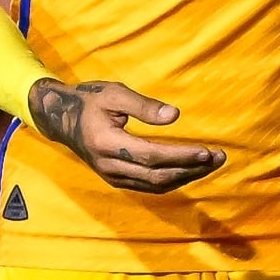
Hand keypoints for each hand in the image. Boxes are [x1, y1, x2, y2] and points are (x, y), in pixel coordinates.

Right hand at [31, 78, 223, 193]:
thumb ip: (143, 106)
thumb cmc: (89, 100)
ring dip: (186, 176)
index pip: (152, 156)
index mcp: (107, 143)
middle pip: (158, 176)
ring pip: (155, 185)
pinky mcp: (116, 179)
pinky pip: (149, 186)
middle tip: (219, 157)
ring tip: (211, 163)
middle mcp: (110, 166)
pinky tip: (190, 170)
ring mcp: (112, 176)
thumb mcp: (114, 93)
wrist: (60, 119)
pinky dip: (172, 180)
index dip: (181, 156)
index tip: (207, 151)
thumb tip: (174, 116)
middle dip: (191, 169)